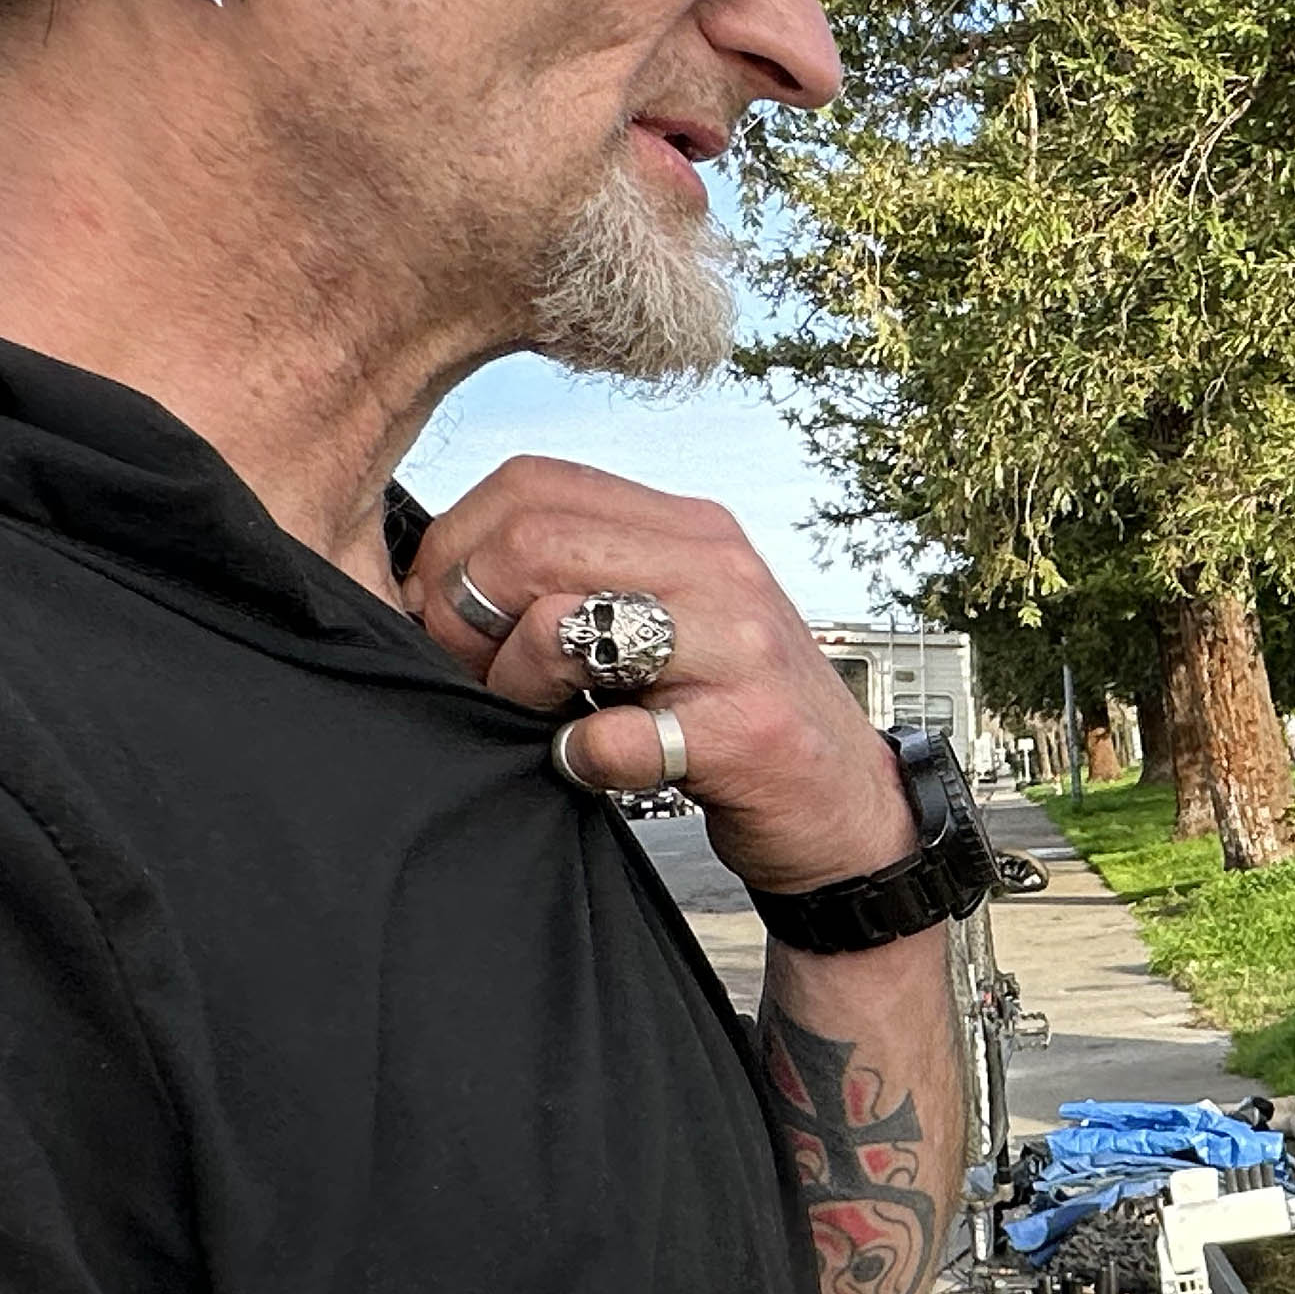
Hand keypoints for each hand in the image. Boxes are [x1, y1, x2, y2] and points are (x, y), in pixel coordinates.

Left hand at [401, 458, 914, 893]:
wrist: (850, 810)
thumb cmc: (731, 718)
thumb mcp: (673, 623)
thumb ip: (591, 580)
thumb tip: (445, 579)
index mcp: (693, 529)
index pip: (533, 483)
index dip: (456, 546)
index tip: (444, 615)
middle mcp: (721, 570)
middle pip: (531, 543)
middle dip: (467, 616)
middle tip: (474, 675)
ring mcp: (739, 648)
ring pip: (561, 625)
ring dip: (515, 686)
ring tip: (542, 720)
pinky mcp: (746, 732)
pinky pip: (610, 736)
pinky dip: (582, 760)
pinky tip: (600, 768)